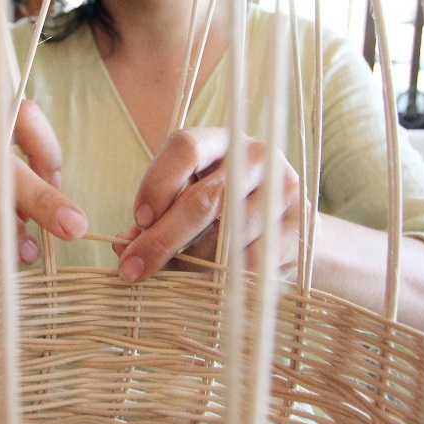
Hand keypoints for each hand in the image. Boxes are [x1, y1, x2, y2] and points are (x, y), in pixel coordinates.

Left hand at [113, 127, 302, 280]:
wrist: (289, 228)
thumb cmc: (223, 213)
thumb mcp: (187, 202)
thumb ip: (154, 219)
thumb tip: (122, 245)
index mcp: (221, 140)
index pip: (185, 147)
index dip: (156, 184)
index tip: (138, 221)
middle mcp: (256, 157)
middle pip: (203, 199)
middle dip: (161, 239)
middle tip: (132, 268)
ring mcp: (283, 190)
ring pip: (226, 238)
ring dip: (191, 264)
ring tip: (171, 278)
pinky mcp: (300, 226)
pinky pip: (252, 261)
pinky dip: (223, 278)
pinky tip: (208, 283)